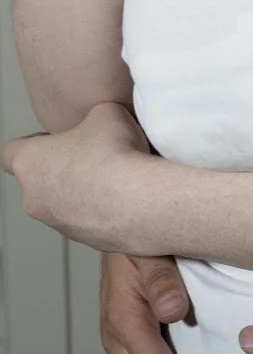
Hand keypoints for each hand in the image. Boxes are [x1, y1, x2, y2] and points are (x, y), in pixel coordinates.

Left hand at [1, 103, 149, 247]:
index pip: (8, 152)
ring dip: (84, 192)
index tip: (51, 139)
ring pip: (63, 204)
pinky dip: (105, 211)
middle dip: (63, 168)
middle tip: (93, 155)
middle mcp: (34, 198)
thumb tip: (102, 120)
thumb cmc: (114, 155)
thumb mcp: (105, 111)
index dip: (31, 143)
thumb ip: (93, 116)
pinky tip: (129, 195)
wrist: (139, 200)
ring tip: (117, 176)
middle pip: (38, 180)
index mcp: (29, 163)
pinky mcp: (86, 241)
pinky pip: (90, 221)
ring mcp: (58, 224)